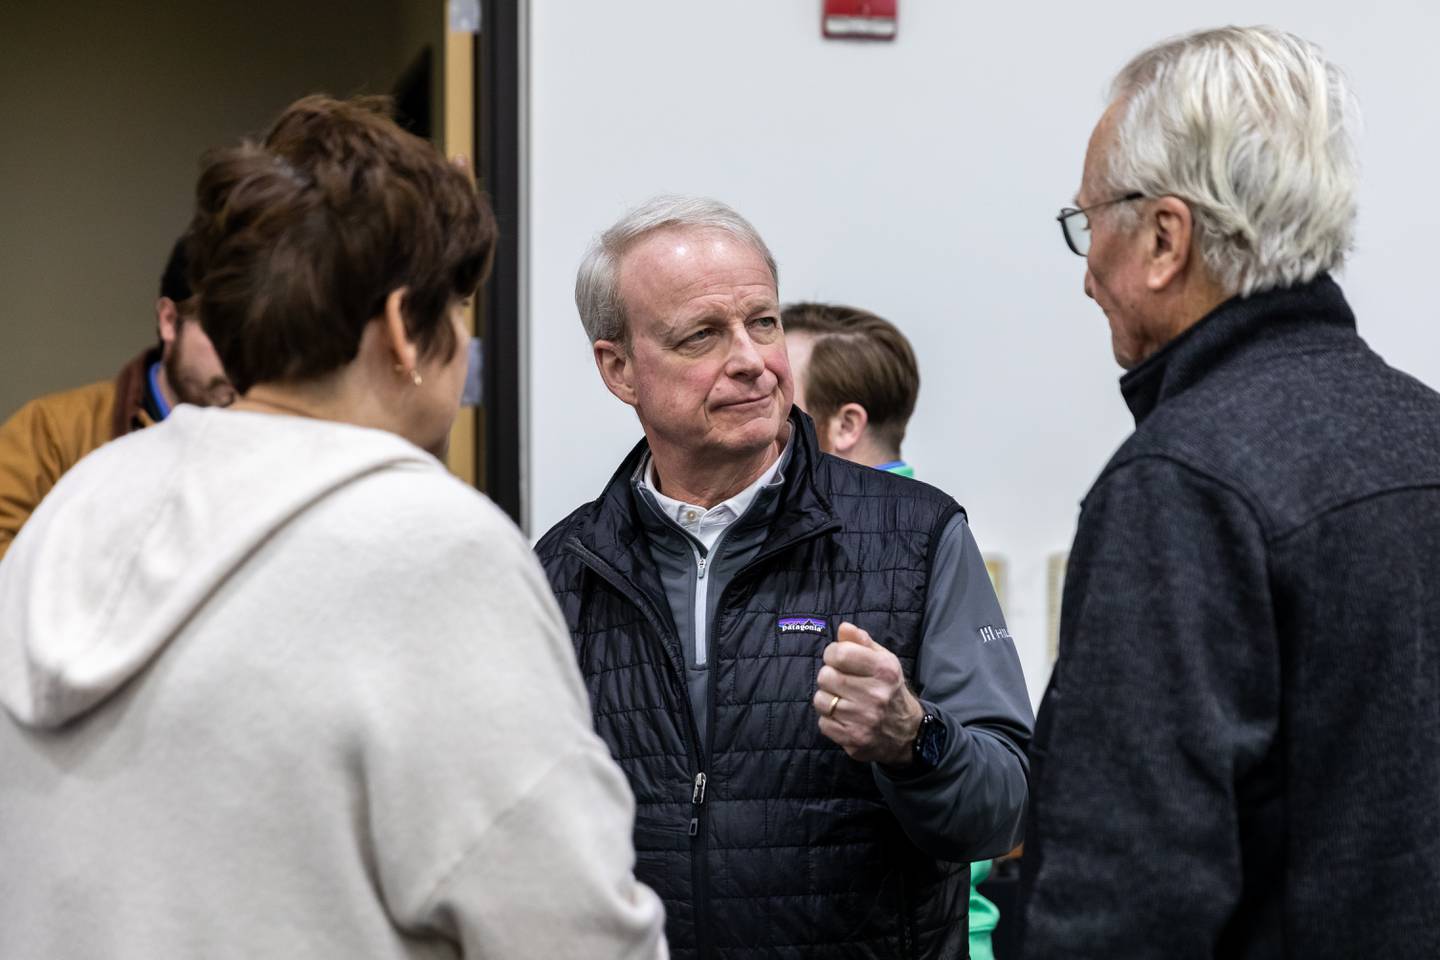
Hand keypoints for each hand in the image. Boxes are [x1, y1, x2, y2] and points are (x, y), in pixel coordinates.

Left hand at [812, 622, 923, 764]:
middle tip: (842, 683)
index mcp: (884, 670)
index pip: (840, 653)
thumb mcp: (883, 661)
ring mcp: (864, 719)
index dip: (832, 654)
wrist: (907, 733)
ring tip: (843, 701)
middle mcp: (876, 694)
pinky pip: (823, 723)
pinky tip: (845, 718)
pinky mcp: (854, 739)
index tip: (838, 660)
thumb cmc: (888, 689)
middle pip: (825, 676)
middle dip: (829, 677)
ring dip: (828, 699)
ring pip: (821, 700)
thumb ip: (862, 642)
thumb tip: (843, 628)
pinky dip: (830, 720)